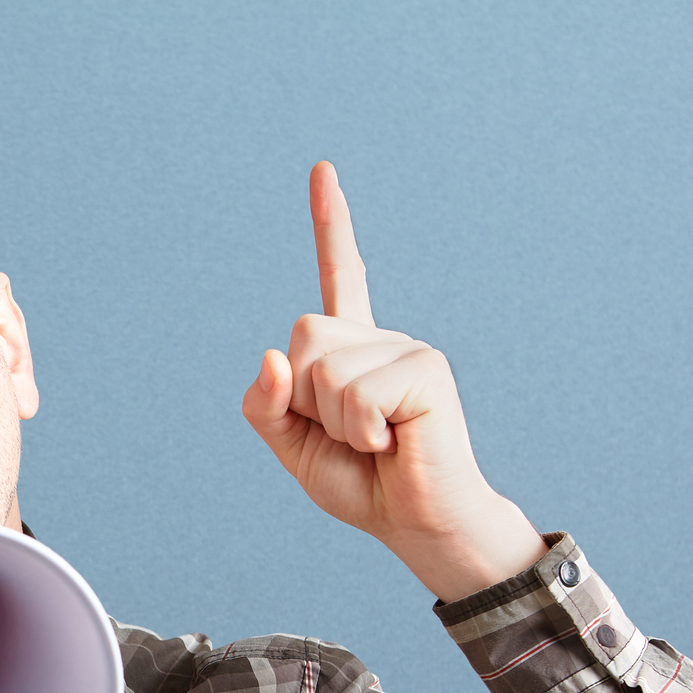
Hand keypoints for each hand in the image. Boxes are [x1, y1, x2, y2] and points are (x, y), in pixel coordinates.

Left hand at [241, 161, 546, 602]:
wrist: (415, 523)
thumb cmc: (362, 484)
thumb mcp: (293, 446)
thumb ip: (266, 405)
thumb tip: (273, 356)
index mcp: (351, 350)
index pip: (341, 276)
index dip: (331, 223)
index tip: (323, 170)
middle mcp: (380, 339)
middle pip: (301, 337)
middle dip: (305, 399)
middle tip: (351, 434)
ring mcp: (407, 349)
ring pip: (323, 370)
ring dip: (336, 423)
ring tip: (376, 441)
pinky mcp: (427, 370)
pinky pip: (357, 394)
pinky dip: (363, 430)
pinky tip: (394, 442)